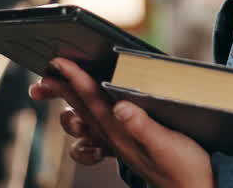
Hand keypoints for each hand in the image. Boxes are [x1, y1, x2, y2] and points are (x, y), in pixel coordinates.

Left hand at [30, 58, 214, 187]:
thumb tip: (120, 107)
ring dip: (71, 103)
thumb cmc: (184, 169)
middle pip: (80, 107)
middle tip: (47, 69)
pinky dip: (86, 127)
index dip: (74, 79)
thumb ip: (143, 127)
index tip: (58, 62)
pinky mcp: (128, 147)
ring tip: (60, 85)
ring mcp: (119, 143)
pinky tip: (87, 122)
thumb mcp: (167, 145)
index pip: (92, 100)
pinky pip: (98, 136)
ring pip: (85, 120)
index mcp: (121, 133)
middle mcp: (115, 137)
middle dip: (62, 87)